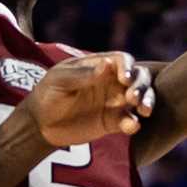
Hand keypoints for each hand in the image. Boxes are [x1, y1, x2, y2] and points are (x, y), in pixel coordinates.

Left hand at [28, 52, 153, 149]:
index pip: (122, 60)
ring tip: (143, 110)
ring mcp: (114, 102)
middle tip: (133, 97)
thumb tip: (107, 65)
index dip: (127, 67)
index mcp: (99, 66)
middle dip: (141, 85)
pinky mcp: (113, 122)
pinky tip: (130, 126)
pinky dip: (134, 123)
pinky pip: (130, 121)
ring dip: (146, 101)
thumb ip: (83, 74)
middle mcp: (111, 82)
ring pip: (141, 98)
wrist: (40, 124)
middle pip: (138, 77)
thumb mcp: (60, 80)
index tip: (124, 78)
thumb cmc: (48, 94)